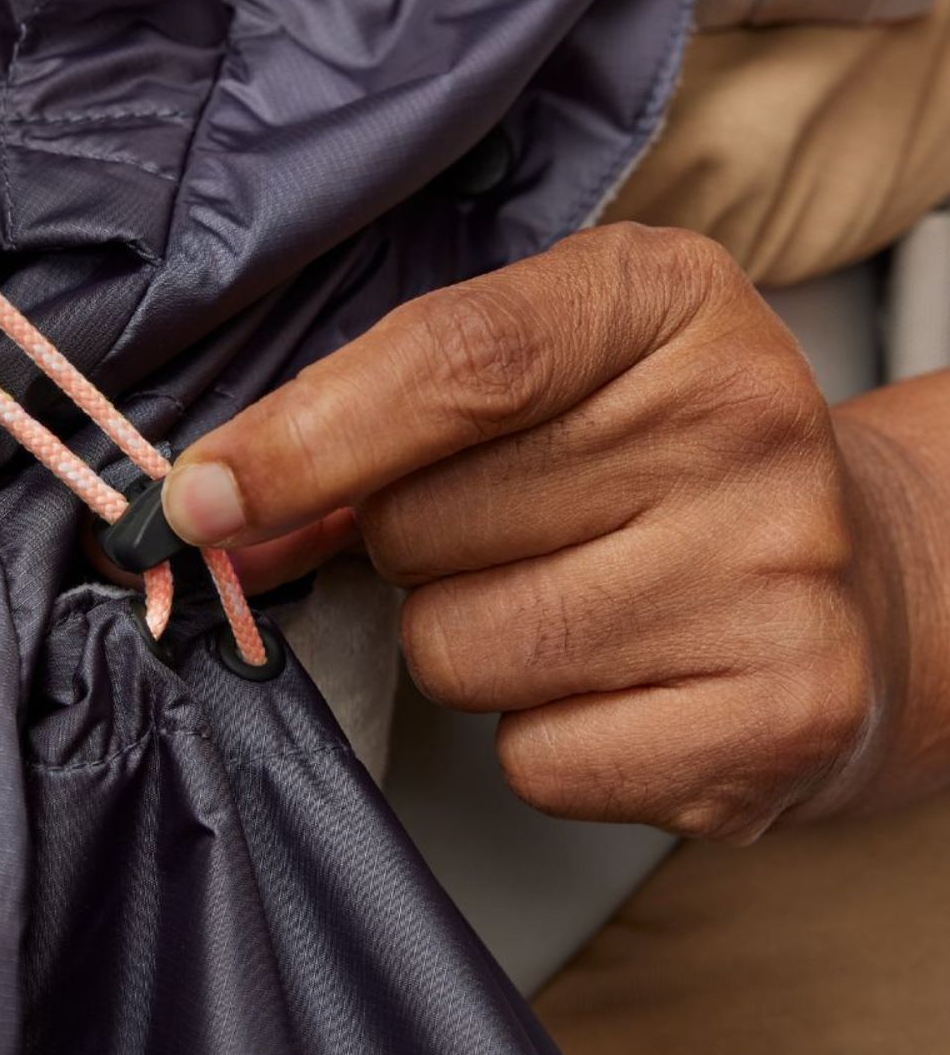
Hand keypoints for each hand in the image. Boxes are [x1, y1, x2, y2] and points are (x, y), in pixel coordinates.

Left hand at [163, 224, 910, 841]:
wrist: (857, 574)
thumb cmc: (649, 453)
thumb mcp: (540, 371)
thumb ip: (377, 410)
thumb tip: (213, 506)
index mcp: (666, 297)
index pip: (455, 361)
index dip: (302, 439)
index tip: (196, 498)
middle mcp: (742, 422)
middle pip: (426, 522)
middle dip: (405, 545)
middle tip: (498, 528)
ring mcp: (776, 576)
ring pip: (460, 649)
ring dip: (465, 639)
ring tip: (566, 596)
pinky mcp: (780, 717)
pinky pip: (536, 758)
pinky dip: (538, 732)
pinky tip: (617, 677)